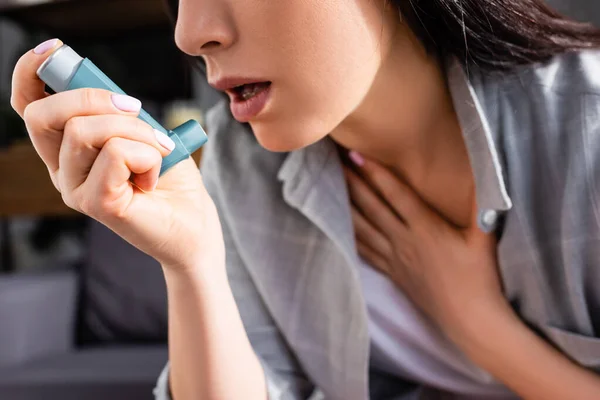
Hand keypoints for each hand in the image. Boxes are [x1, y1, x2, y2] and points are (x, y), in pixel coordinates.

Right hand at [11, 39, 224, 271]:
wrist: (194, 225)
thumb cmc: (171, 180)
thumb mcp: (144, 132)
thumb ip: (117, 112)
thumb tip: (105, 91)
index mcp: (68, 152)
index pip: (30, 109)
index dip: (30, 74)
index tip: (53, 49)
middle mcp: (62, 172)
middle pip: (44, 114)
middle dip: (94, 97)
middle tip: (138, 110)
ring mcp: (75, 190)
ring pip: (85, 130)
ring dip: (136, 130)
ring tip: (158, 151)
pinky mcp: (96, 204)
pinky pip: (116, 153)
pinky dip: (147, 154)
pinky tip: (153, 177)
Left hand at [344, 151, 510, 346]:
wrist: (470, 319)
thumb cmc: (480, 277)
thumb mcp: (484, 237)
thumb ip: (481, 202)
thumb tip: (484, 171)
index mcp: (426, 228)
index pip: (395, 194)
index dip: (375, 173)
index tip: (356, 155)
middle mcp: (404, 240)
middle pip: (372, 207)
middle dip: (353, 183)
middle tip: (334, 162)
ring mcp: (395, 258)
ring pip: (363, 228)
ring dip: (346, 206)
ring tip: (329, 188)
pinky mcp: (393, 274)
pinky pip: (365, 252)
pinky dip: (350, 237)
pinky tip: (338, 228)